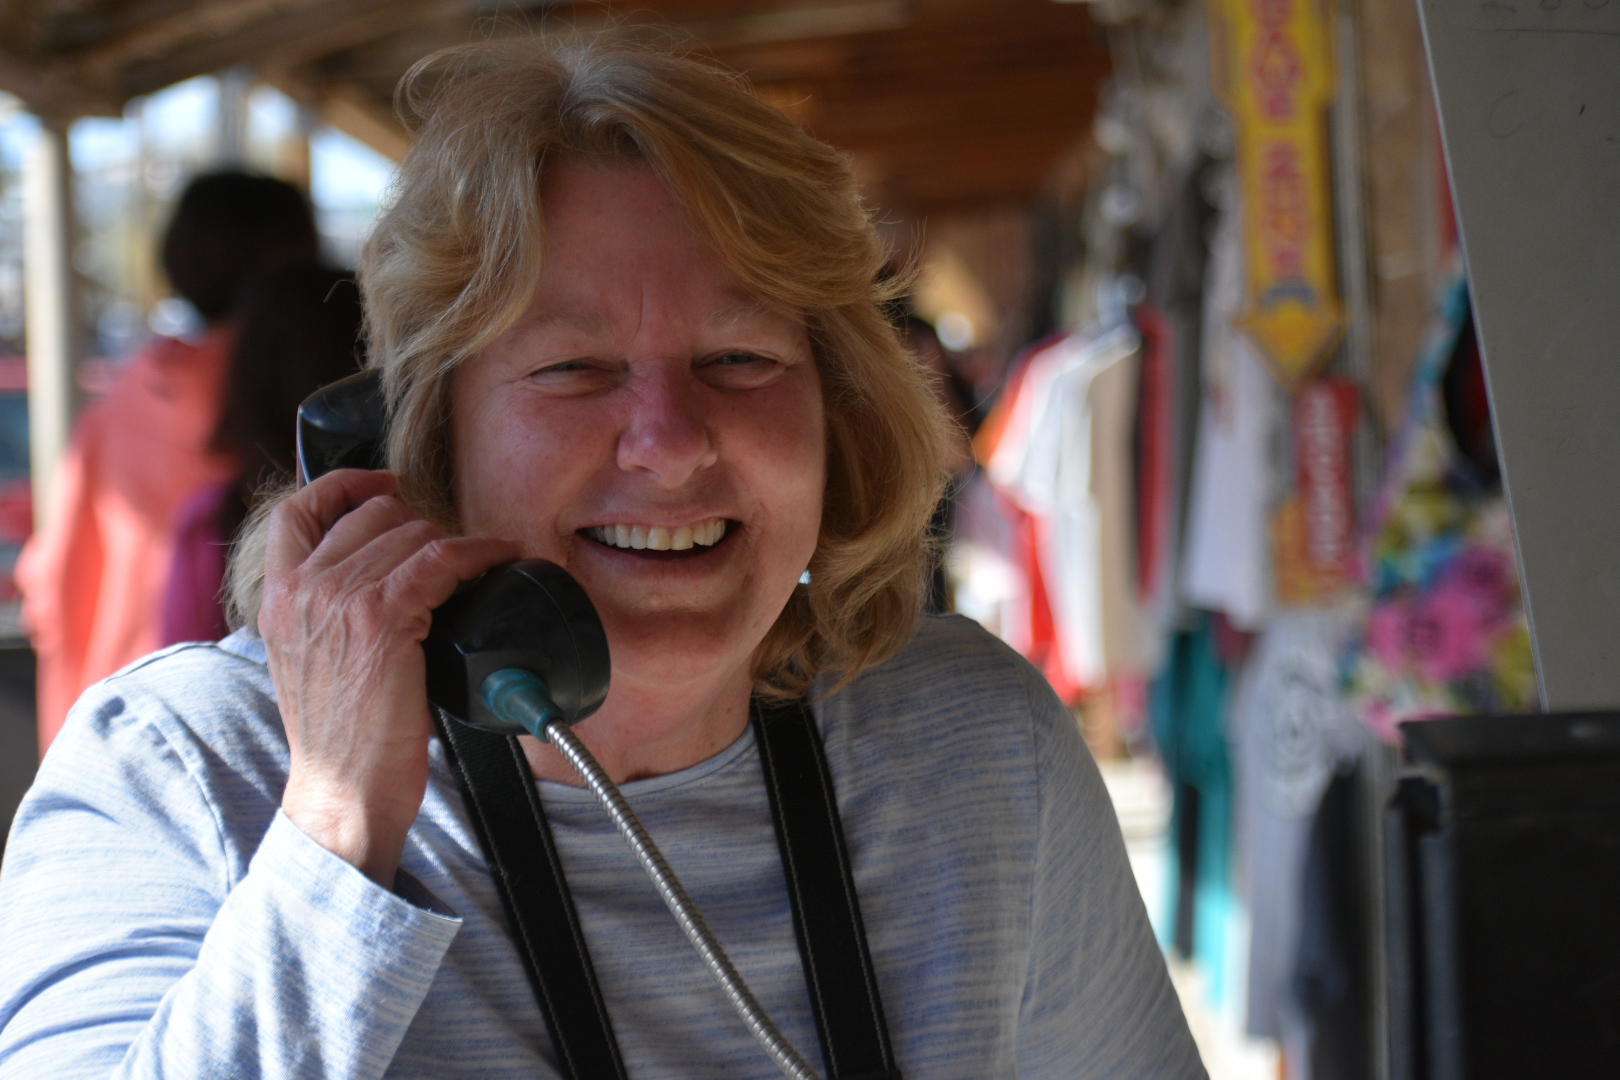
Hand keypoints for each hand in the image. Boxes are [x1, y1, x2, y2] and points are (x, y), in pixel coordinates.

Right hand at [260, 469, 520, 884]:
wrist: (341, 795)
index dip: (348, 486)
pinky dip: (478, 552)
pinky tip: (498, 558)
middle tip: (450, 556)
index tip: (386, 486)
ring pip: (412, 532)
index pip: (299, 510)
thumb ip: (324, 615)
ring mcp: (340, 601)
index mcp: (277, 598)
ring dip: (454, 542)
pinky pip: (442, 559)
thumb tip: (377, 581)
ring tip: (479, 562)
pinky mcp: (384, 620)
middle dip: (420, 527)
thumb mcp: (311, 662)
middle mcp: (301, 590)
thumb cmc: (341, 739)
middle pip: (373, 515)